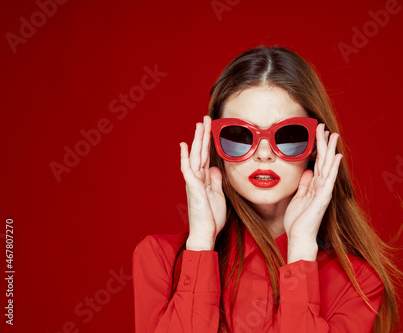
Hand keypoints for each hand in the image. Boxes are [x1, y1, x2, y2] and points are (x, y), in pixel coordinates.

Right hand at [180, 116, 225, 250]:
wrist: (205, 233)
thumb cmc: (211, 217)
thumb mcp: (218, 195)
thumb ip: (215, 181)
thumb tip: (215, 168)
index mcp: (204, 179)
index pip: (207, 156)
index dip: (208, 143)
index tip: (211, 129)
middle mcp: (197, 178)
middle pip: (200, 152)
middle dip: (203, 135)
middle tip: (205, 119)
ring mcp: (194, 182)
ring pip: (195, 156)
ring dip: (197, 140)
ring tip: (199, 124)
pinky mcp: (193, 187)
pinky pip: (188, 169)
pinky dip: (185, 156)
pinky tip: (185, 145)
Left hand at [283, 123, 341, 251]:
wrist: (299, 236)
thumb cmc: (297, 220)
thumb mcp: (298, 197)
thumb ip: (304, 184)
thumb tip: (307, 171)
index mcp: (314, 185)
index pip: (317, 162)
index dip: (317, 147)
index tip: (317, 132)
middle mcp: (321, 186)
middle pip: (323, 159)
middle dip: (323, 142)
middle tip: (323, 126)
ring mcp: (324, 191)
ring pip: (327, 165)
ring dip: (330, 149)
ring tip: (333, 134)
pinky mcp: (323, 197)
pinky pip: (329, 179)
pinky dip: (333, 167)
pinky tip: (336, 156)